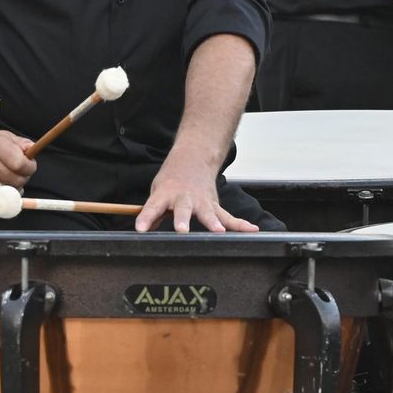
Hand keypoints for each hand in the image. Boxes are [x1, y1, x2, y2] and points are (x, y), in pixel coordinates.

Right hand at [0, 127, 35, 198]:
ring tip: (12, 176)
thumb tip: (33, 151)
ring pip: (9, 191)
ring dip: (15, 186)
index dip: (30, 167)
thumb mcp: (10, 137)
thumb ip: (24, 144)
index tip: (30, 165)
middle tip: (22, 171)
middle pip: (16, 180)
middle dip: (24, 177)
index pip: (19, 164)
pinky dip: (5, 194)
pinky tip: (4, 184)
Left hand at [136, 153, 259, 233]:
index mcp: (165, 195)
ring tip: (219, 232)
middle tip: (182, 230)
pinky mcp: (214, 207)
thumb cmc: (172, 179)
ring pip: (208, 214)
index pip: (152, 207)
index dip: (146, 218)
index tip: (140, 229)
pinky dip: (240, 224)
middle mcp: (185, 198)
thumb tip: (147, 232)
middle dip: (183, 220)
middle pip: (183, 210)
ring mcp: (202, 202)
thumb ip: (154, 214)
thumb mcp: (158, 193)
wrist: (194, 159)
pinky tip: (252, 230)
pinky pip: (228, 218)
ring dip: (213, 223)